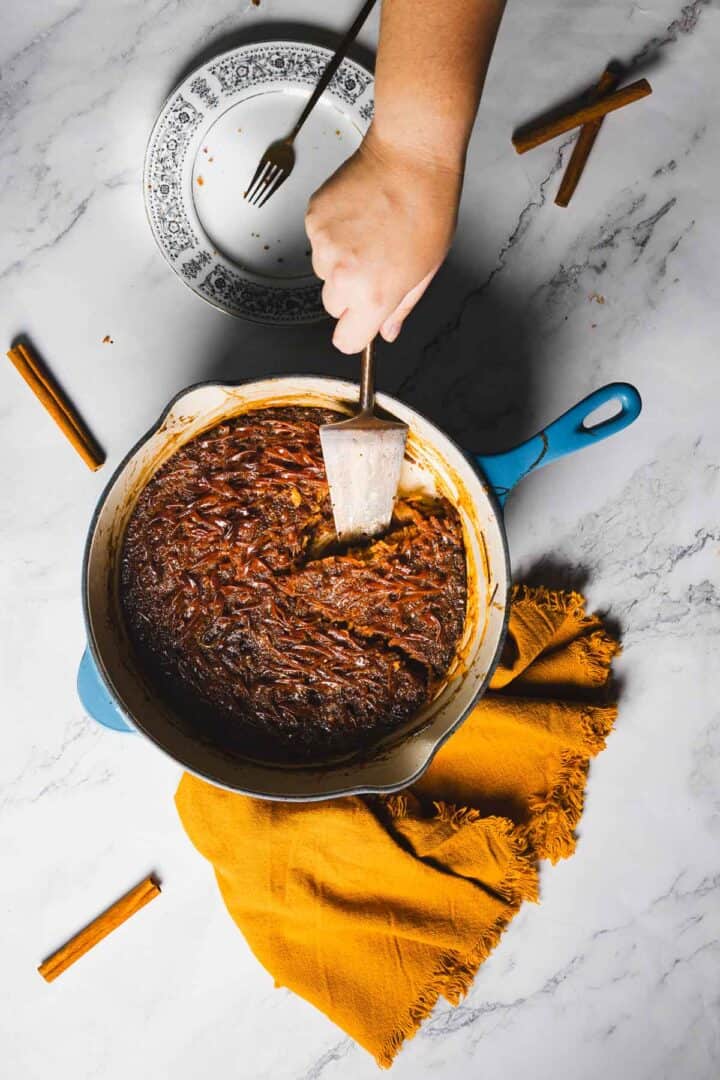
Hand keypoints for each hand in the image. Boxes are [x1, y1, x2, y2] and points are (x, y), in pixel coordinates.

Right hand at [305, 129, 461, 353]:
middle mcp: (342, 275)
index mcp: (373, 294)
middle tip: (376, 263)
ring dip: (341, 260)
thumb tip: (387, 332)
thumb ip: (401, 307)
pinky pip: (318, 242)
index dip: (356, 332)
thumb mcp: (425, 270)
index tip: (363, 322)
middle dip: (350, 293)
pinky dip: (334, 234)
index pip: (346, 341)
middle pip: (333, 306)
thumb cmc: (427, 208)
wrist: (411, 157)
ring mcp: (324, 246)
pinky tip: (358, 216)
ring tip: (370, 232)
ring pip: (324, 271)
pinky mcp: (313, 220)